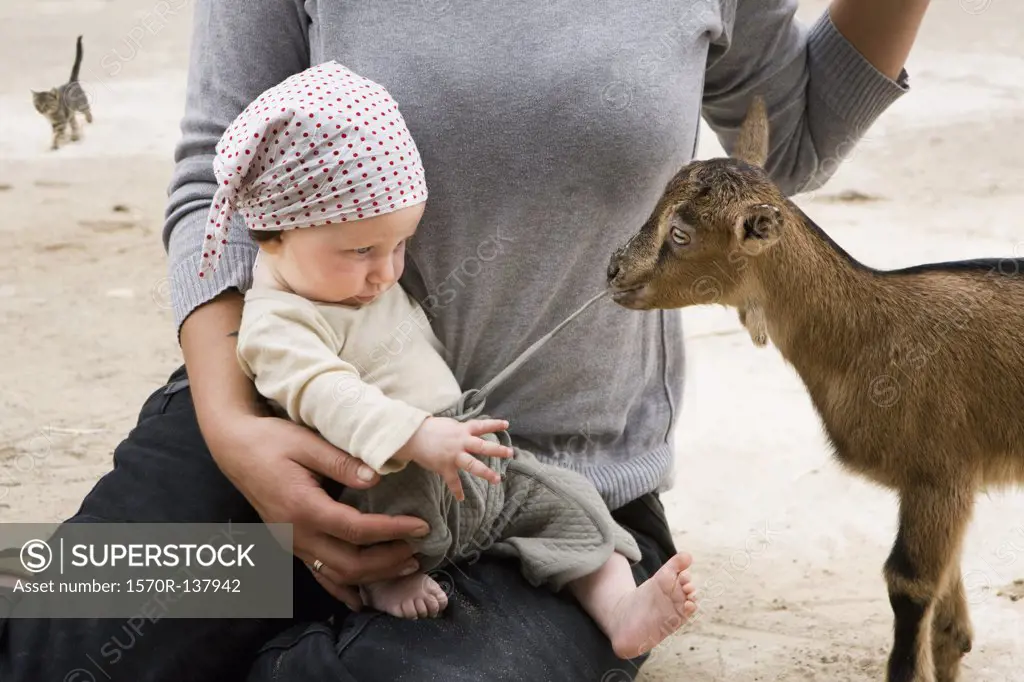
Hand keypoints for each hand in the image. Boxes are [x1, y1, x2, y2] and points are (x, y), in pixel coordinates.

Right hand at [206, 413, 431, 610]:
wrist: (234, 449)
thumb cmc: (271, 441)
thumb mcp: (307, 442)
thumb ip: (342, 462)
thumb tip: (377, 478)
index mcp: (303, 508)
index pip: (356, 529)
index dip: (392, 531)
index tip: (420, 526)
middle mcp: (296, 533)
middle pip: (350, 563)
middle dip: (388, 560)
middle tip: (419, 550)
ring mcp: (292, 543)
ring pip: (337, 574)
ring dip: (374, 575)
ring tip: (405, 565)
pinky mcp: (290, 544)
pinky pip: (319, 574)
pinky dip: (342, 589)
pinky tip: (360, 599)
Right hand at [394, 417, 513, 500]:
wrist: (412, 436)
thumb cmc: (429, 429)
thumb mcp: (449, 425)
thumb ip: (461, 430)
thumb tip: (470, 430)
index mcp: (462, 430)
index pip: (481, 425)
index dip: (494, 424)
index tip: (506, 424)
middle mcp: (461, 442)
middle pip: (483, 446)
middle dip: (497, 450)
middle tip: (510, 453)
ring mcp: (454, 455)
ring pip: (473, 464)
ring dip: (486, 472)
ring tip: (497, 479)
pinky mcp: (444, 467)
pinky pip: (453, 481)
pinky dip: (457, 491)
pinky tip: (461, 498)